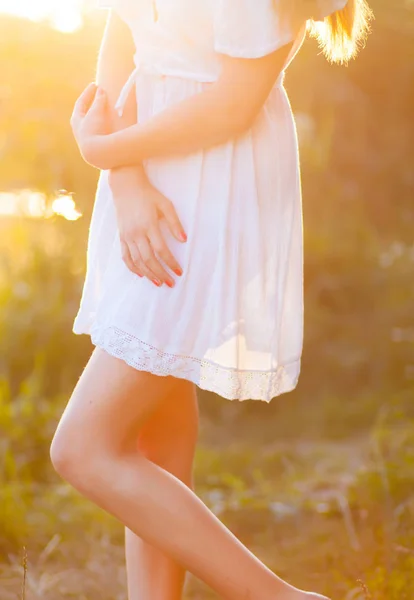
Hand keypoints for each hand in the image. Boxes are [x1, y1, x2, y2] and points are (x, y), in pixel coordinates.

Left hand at [70, 83, 110, 168]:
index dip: (88, 93)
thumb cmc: (95, 130)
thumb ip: (99, 101)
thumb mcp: (96, 113)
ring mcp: (86, 140)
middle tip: (96, 98)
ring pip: (90, 125)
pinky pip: (98, 134)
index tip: (95, 85)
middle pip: (83, 114)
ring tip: (104, 112)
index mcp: (76, 120)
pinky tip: (109, 128)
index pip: (81, 102)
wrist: (98, 154)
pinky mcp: (95, 148)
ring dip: (96, 118)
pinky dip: (102, 128)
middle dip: (90, 106)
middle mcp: (79, 130)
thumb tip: (101, 90)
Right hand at [110, 170, 186, 287]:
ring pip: (137, 261)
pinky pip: (125, 256)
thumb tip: (184, 240)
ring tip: (158, 283)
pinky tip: (141, 274)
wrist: (126, 186)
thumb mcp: (166, 205)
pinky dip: (132, 267)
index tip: (179, 271)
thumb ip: (175, 223)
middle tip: (171, 283)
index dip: (171, 262)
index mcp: (148, 225)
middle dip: (161, 273)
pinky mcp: (121, 236)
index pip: (161, 250)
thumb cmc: (149, 195)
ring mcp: (127, 236)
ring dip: (148, 274)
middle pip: (149, 259)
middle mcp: (136, 233)